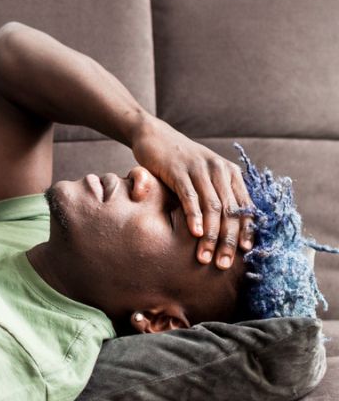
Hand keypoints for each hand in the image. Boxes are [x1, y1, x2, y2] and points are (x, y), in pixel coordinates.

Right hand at [130, 117, 253, 268]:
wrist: (154, 136)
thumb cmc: (179, 163)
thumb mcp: (203, 176)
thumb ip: (216, 195)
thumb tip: (228, 230)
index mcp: (231, 173)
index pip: (245, 207)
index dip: (246, 232)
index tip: (245, 255)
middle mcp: (220, 170)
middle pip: (231, 211)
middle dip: (228, 241)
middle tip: (222, 264)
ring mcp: (199, 169)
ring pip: (212, 207)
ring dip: (211, 235)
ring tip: (205, 257)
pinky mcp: (178, 169)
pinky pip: (190, 196)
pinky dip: (194, 216)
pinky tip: (193, 233)